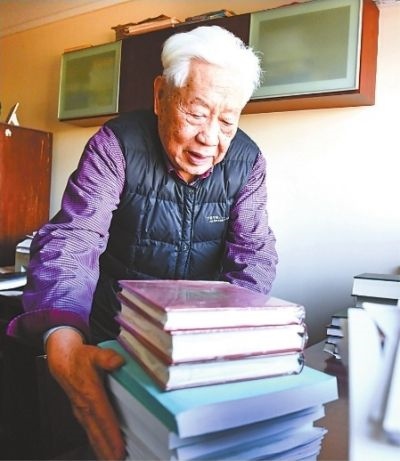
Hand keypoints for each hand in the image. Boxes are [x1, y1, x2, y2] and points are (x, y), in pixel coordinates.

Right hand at [46, 328, 125, 459]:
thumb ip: (107, 358)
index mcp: (91, 394)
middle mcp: (85, 406)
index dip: (112, 434)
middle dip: (108, 449)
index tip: (120, 448)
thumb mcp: (94, 353)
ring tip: (112, 460)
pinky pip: (90, 431)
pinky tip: (102, 449)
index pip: (104, 417)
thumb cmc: (80, 358)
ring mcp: (82, 411)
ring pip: (93, 434)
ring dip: (102, 449)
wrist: (62, 361)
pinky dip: (97, 442)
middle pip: (98, 433)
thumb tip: (118, 361)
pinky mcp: (81, 412)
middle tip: (119, 460)